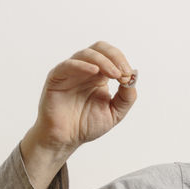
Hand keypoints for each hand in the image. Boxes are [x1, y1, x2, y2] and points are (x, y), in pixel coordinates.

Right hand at [20, 42, 137, 188]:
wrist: (66, 139)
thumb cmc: (86, 125)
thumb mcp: (115, 113)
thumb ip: (126, 97)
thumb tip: (133, 78)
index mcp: (99, 76)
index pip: (111, 57)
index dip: (122, 62)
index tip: (129, 76)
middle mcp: (85, 70)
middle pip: (100, 49)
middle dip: (115, 57)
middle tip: (124, 72)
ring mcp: (70, 72)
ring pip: (85, 54)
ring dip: (103, 61)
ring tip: (114, 74)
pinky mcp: (56, 78)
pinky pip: (68, 65)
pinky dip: (82, 65)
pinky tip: (94, 71)